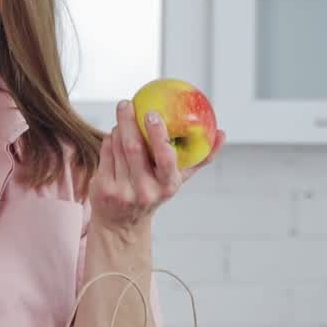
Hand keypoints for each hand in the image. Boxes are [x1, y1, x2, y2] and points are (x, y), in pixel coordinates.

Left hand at [90, 100, 224, 233]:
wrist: (122, 223)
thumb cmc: (154, 192)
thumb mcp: (177, 180)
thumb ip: (200, 158)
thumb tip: (222, 134)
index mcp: (168, 185)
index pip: (165, 158)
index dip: (158, 134)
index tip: (152, 114)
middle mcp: (145, 190)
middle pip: (134, 148)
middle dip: (128, 121)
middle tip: (127, 103)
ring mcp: (122, 191)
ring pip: (117, 147)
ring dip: (118, 128)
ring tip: (123, 117)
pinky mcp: (103, 189)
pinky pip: (106, 154)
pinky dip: (109, 140)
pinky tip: (114, 135)